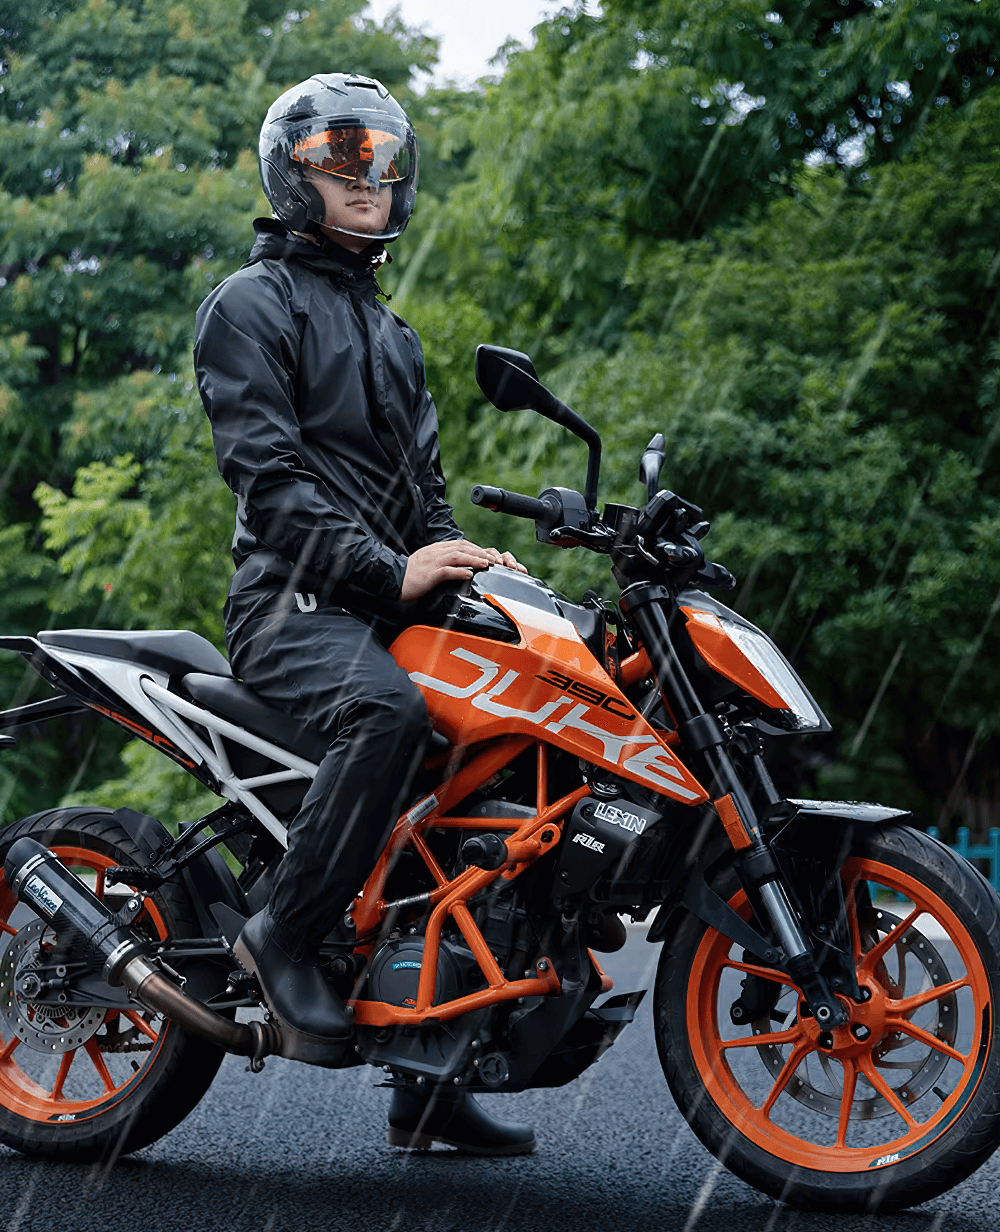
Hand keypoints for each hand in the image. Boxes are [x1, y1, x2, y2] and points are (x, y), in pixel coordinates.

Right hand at [401, 541, 526, 600]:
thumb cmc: (410, 575)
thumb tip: (460, 565)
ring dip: (474, 559)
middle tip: (494, 559)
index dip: (476, 548)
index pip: (460, 544)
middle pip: (462, 547)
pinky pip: (446, 571)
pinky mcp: (428, 574)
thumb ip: (442, 561)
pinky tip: (469, 575)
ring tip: (487, 564)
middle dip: (479, 552)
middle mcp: (435, 553)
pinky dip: (459, 572)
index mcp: (435, 549)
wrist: (392, 580)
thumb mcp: (428, 563)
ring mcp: (431, 563)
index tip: (488, 555)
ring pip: (456, 557)